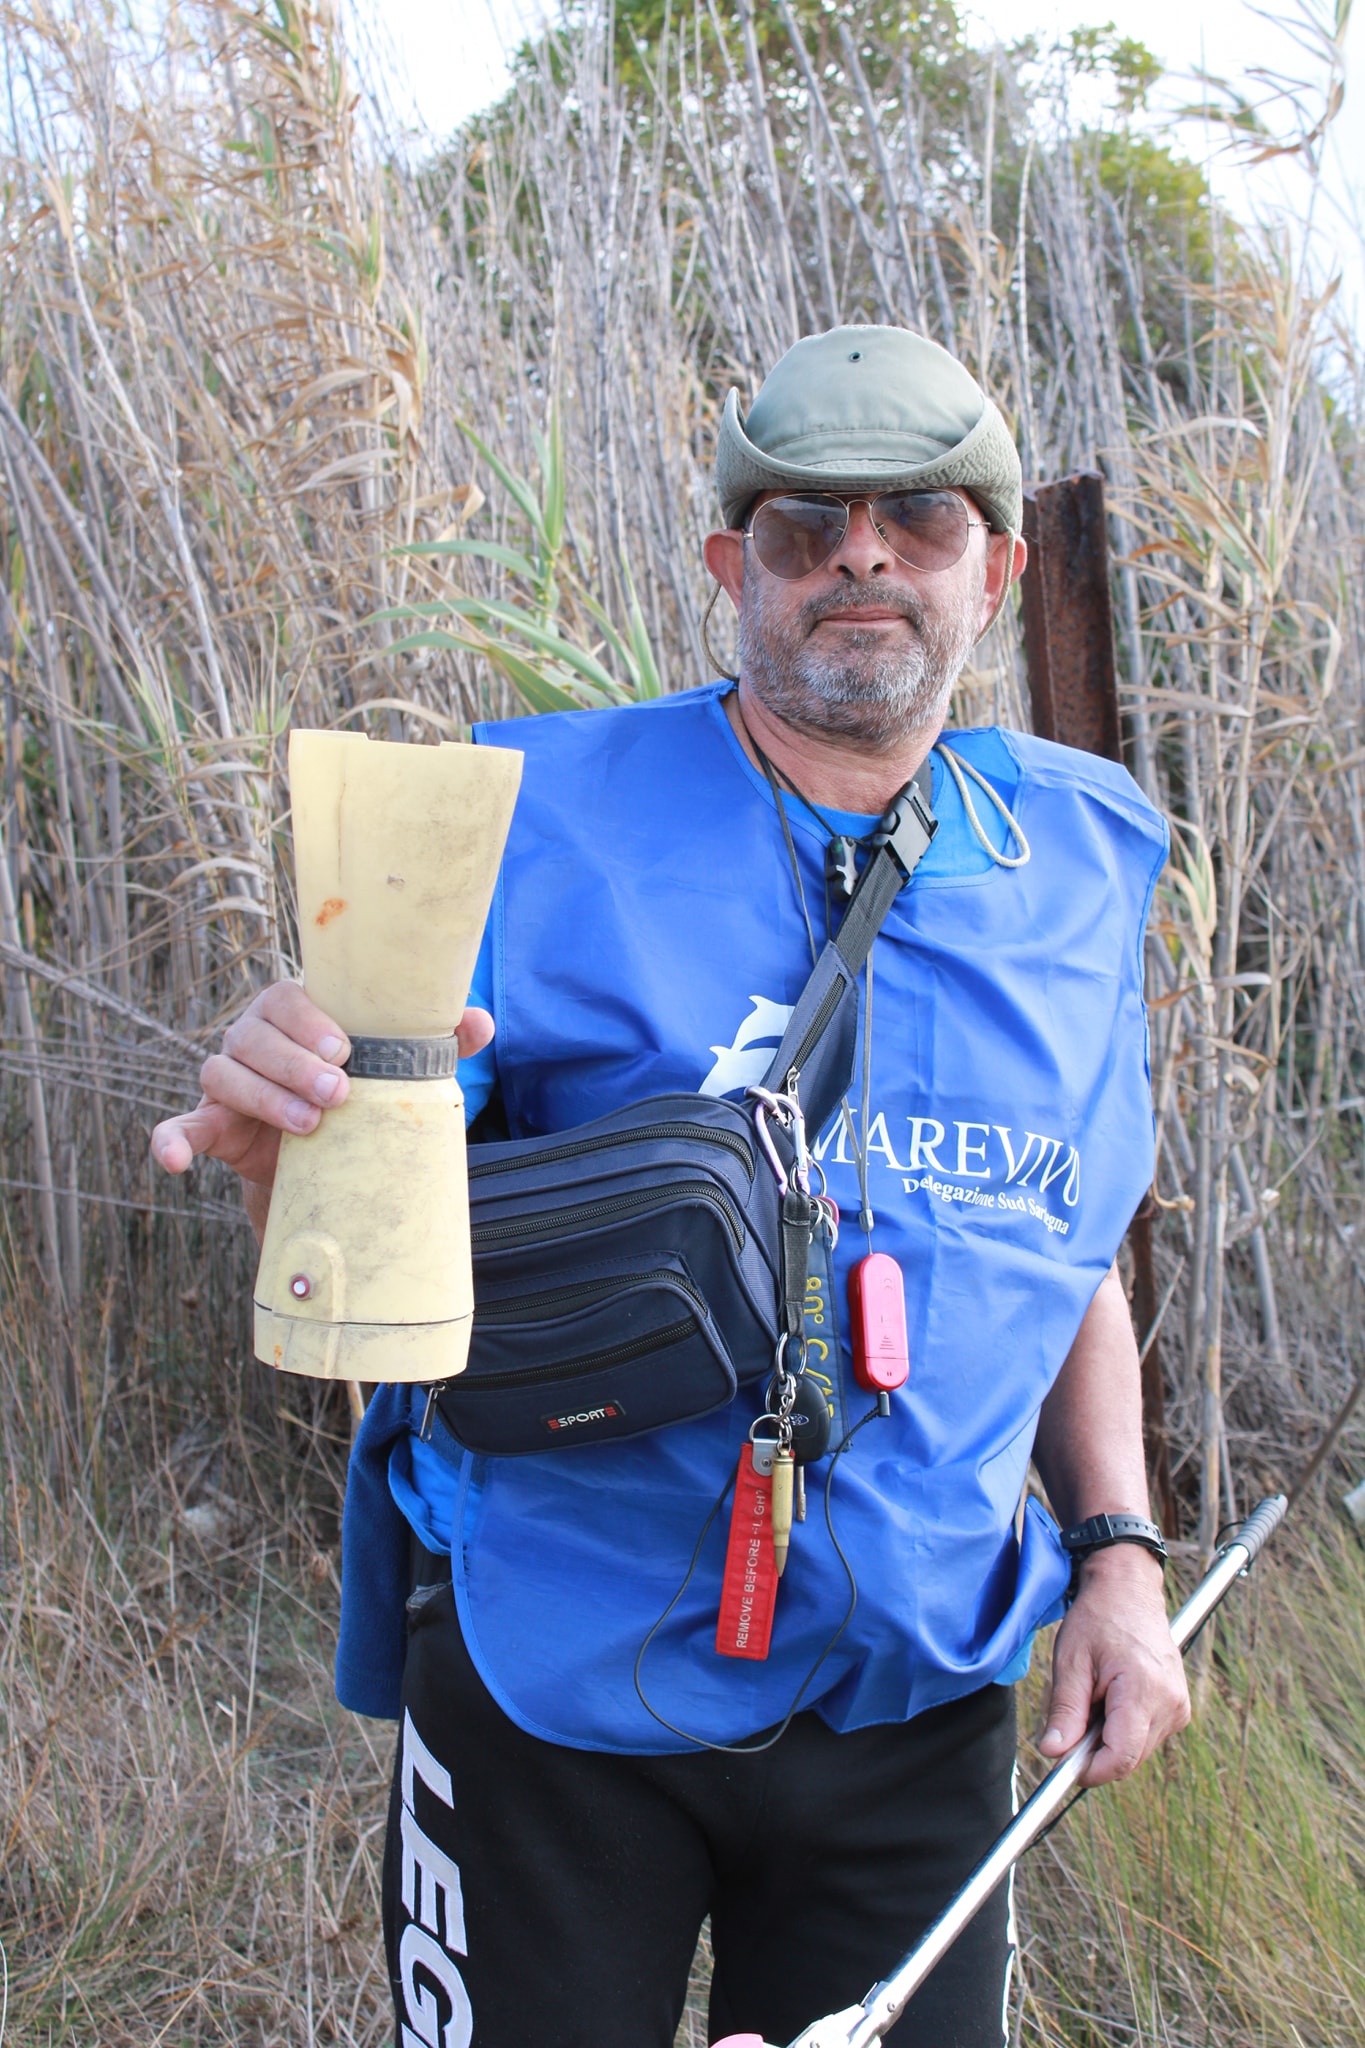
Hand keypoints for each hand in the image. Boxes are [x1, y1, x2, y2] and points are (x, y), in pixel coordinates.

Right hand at [150, 980, 494, 1191]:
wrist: (326, 1153)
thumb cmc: (363, 1090)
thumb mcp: (397, 1069)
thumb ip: (435, 1043)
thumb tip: (482, 1022)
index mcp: (293, 1013)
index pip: (286, 999)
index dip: (308, 1020)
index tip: (342, 1048)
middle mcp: (252, 1038)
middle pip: (254, 1036)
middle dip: (294, 1065)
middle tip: (338, 1094)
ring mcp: (227, 1081)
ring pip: (224, 1074)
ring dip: (263, 1097)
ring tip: (309, 1125)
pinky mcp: (212, 1125)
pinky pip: (180, 1126)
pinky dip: (171, 1140)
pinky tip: (176, 1160)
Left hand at [1036, 1544, 1189, 1787]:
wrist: (1129, 1589)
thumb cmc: (1098, 1618)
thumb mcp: (1071, 1661)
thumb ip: (1064, 1711)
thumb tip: (1053, 1753)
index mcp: (1143, 1691)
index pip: (1121, 1758)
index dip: (1090, 1770)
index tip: (1064, 1764)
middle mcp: (1170, 1704)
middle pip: (1128, 1758)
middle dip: (1096, 1751)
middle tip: (1074, 1717)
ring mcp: (1179, 1706)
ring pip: (1137, 1751)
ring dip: (1110, 1738)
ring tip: (1096, 1697)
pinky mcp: (1179, 1707)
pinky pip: (1147, 1736)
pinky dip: (1124, 1728)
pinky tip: (1112, 1698)